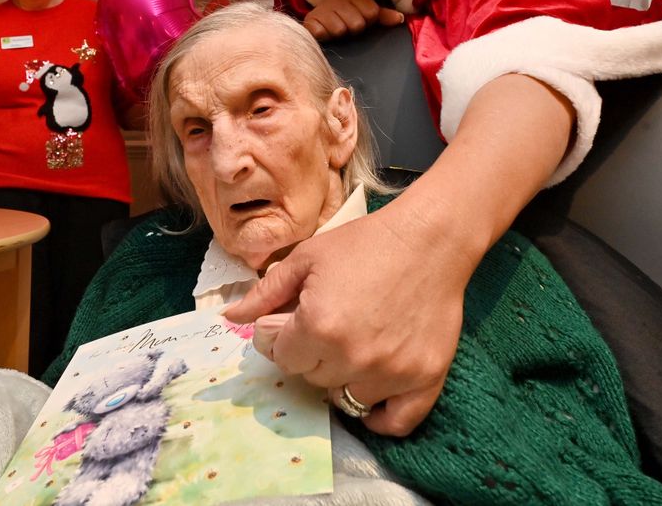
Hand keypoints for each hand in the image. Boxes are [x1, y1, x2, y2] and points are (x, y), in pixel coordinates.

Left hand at [224, 202, 480, 436]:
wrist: (429, 239)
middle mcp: (353, 357)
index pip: (282, 357)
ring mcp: (391, 373)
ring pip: (346, 399)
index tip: (289, 320)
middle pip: (311, 377)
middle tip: (322, 326)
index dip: (280, 338)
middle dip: (309, 354)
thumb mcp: (307, 257)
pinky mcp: (424, 379)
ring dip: (340, 378)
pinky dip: (380, 417)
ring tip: (348, 347)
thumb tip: (231, 317)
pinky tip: (369, 393)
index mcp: (318, 326)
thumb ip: (266, 292)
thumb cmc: (365, 243)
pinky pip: (396, 422)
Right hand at [303, 0, 403, 40]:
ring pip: (341, 30)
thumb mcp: (365, 14)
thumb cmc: (344, 18)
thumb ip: (383, 16)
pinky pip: (323, 33)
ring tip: (333, 28)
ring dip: (338, 34)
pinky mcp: (310, 20)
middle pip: (357, 24)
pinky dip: (324, 36)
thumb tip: (400, 18)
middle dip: (352, 30)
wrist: (315, 22)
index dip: (367, 22)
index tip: (357, 19)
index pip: (372, 13)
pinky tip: (322, 31)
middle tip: (345, 25)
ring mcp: (322, 7)